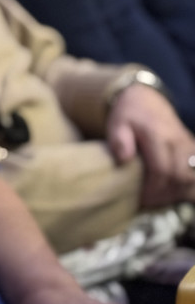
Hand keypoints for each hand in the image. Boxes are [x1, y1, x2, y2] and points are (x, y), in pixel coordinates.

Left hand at [106, 83, 194, 206]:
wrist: (147, 101)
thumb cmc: (128, 116)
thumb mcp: (116, 124)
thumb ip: (119, 140)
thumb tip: (124, 159)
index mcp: (157, 135)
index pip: (162, 169)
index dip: (153, 189)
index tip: (141, 199)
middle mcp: (178, 141)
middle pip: (180, 176)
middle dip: (165, 195)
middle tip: (147, 202)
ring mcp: (188, 145)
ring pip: (192, 177)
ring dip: (177, 192)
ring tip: (157, 199)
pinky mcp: (193, 149)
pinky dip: (187, 186)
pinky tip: (171, 193)